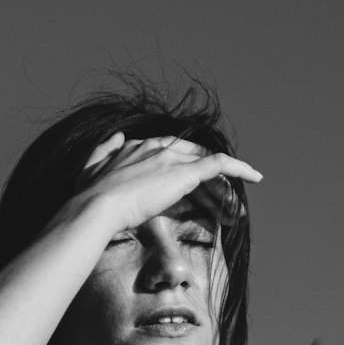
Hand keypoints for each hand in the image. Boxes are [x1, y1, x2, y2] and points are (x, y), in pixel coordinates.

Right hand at [73, 132, 261, 235]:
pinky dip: (240, 168)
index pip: (168, 149)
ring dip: (223, 181)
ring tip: (235, 201)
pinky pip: (220, 165)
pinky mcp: (184, 173)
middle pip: (190, 155)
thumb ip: (105, 150)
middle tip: (217, 194)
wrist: (96, 207)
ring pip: (206, 163)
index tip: (188, 183)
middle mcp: (156, 146)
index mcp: (136, 145)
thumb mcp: (91, 166)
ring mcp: (171, 158)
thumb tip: (118, 136)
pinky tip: (255, 177)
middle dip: (204, 173)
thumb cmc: (88, 195)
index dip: (181, 164)